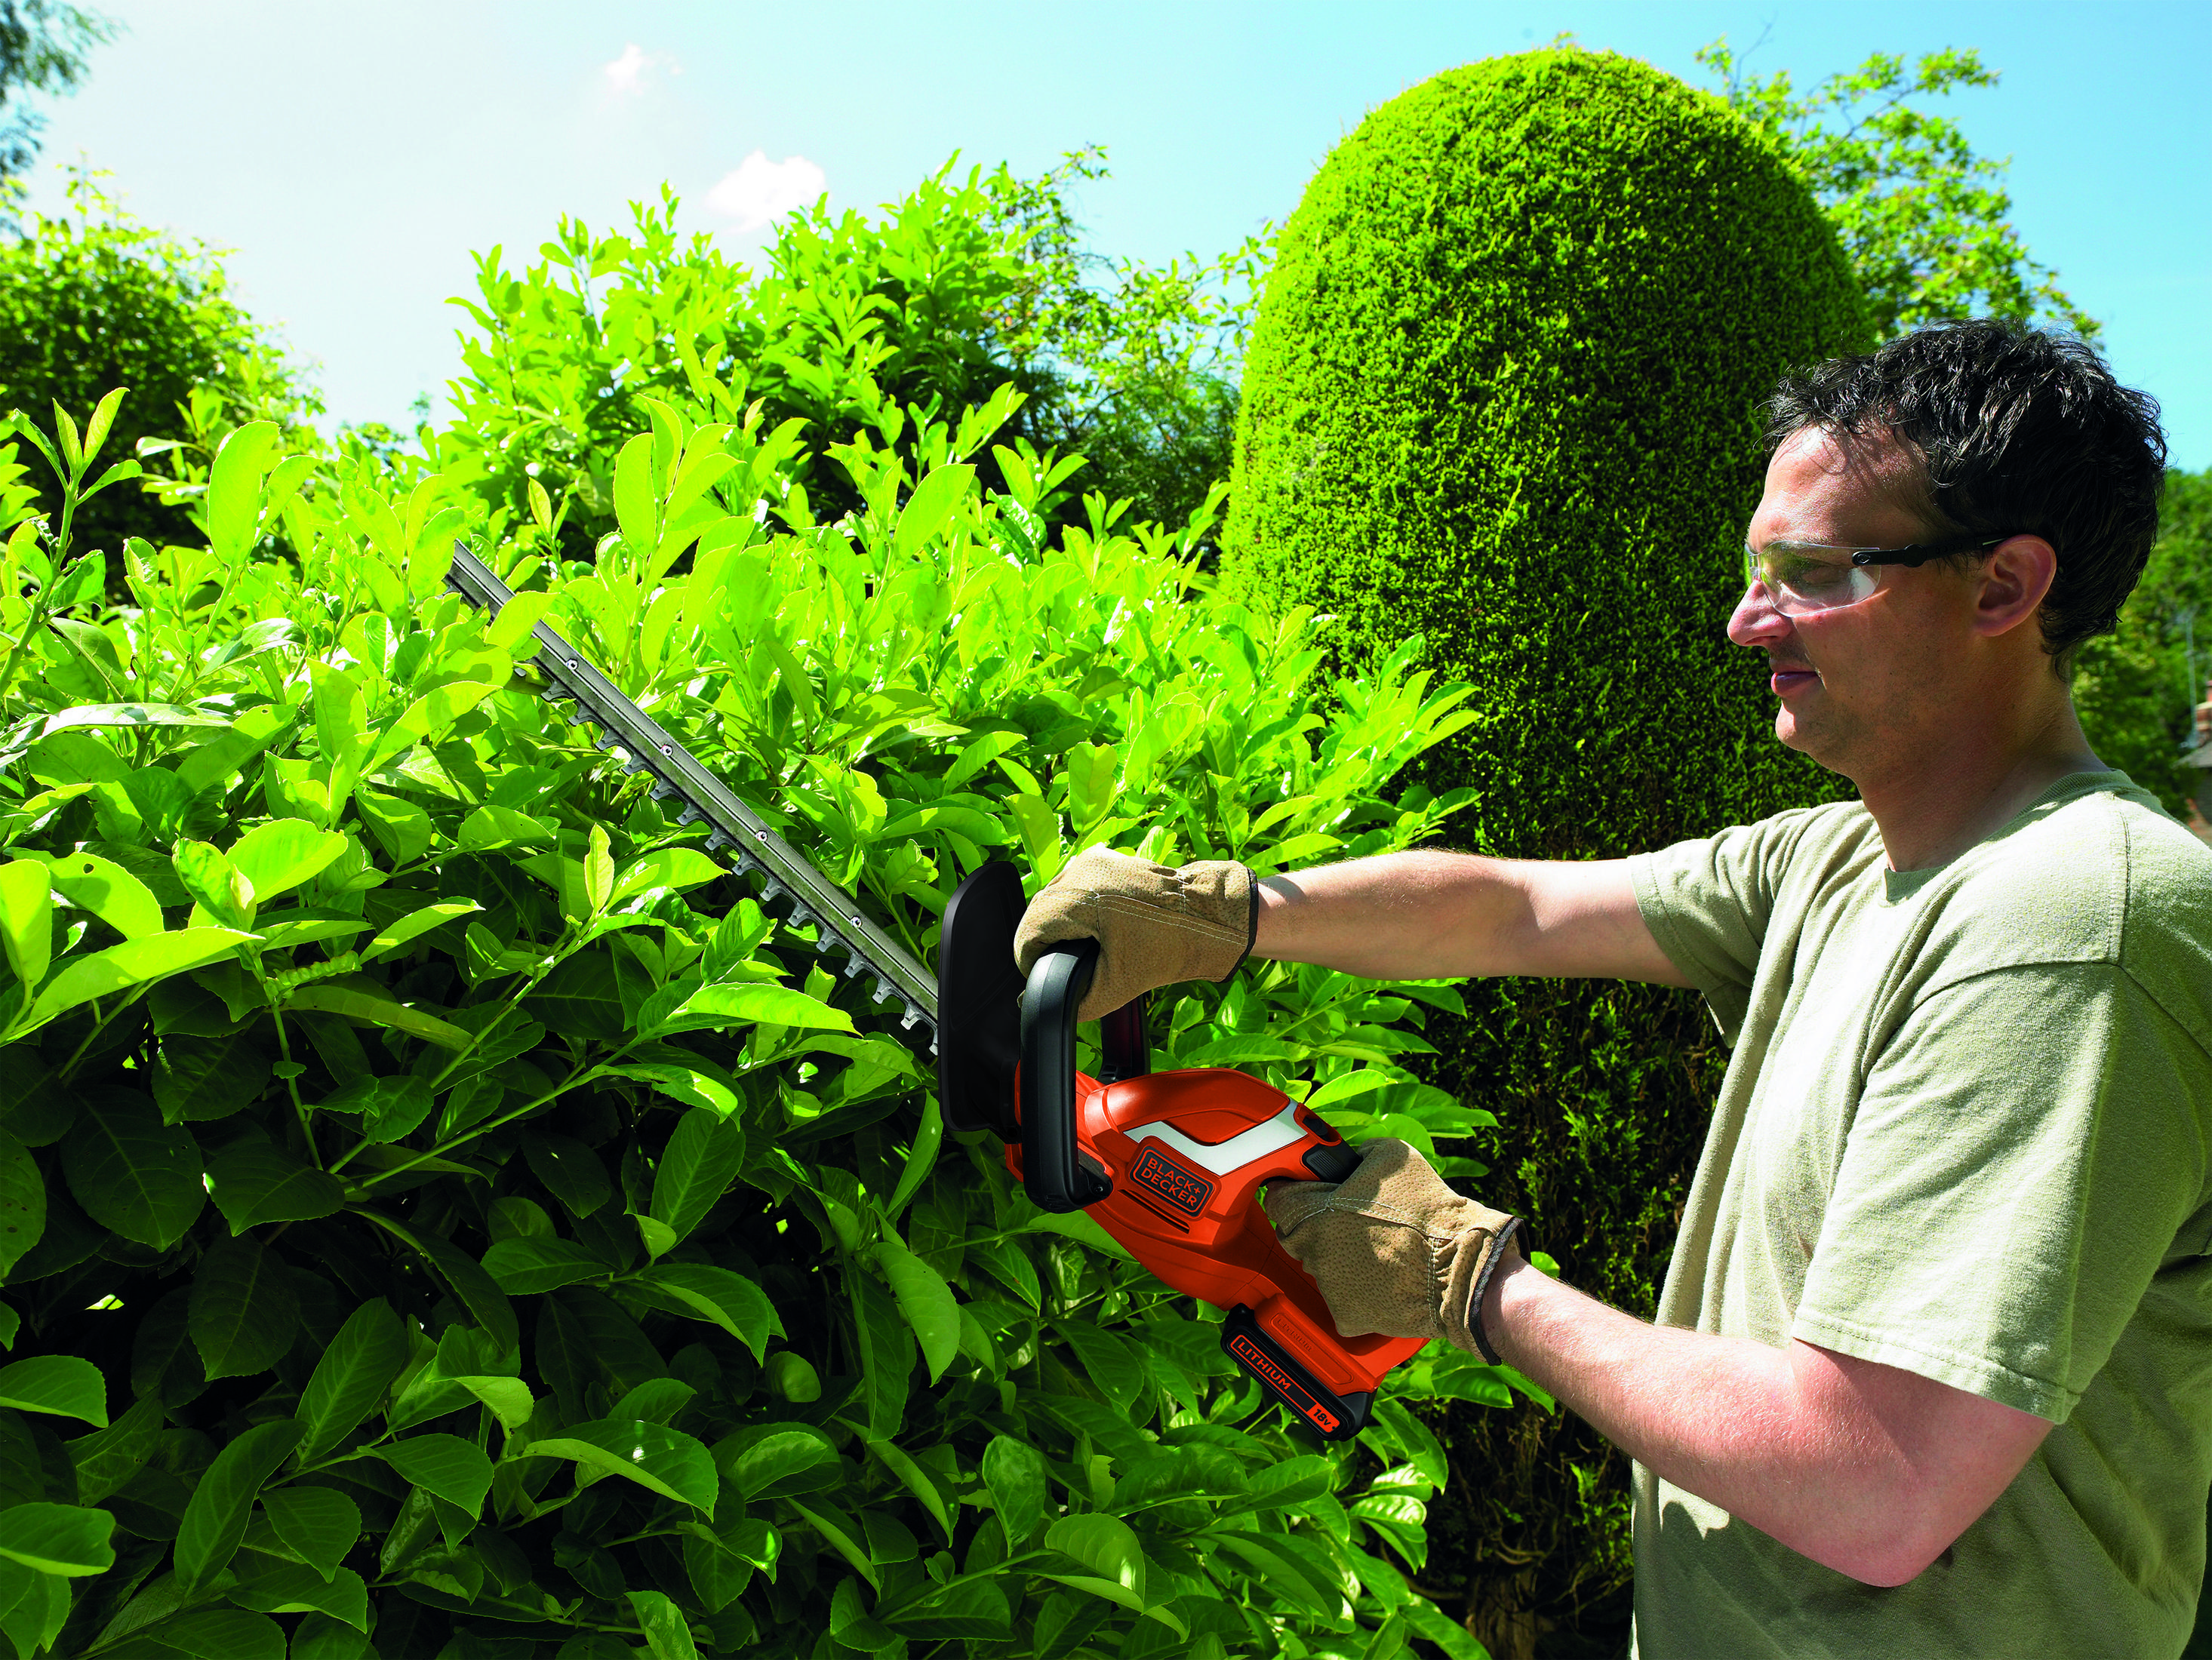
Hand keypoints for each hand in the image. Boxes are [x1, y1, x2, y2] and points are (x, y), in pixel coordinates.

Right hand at [1012, 846, 1255, 1020]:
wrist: (1209, 918)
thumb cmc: (1172, 945)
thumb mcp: (1119, 985)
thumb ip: (1077, 1003)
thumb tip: (1041, 1005)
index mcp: (1078, 898)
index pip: (1028, 932)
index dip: (1028, 961)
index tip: (1039, 976)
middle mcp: (1080, 871)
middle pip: (1037, 912)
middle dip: (1042, 942)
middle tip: (1056, 967)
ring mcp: (1092, 860)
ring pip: (1052, 897)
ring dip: (1055, 923)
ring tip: (1073, 949)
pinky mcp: (1104, 859)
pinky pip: (1072, 885)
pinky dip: (1072, 906)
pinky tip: (1090, 927)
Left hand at [1264, 1138, 1524, 1361]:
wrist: (1461, 1267)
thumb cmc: (1429, 1212)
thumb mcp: (1391, 1154)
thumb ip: (1356, 1153)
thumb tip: (1346, 1158)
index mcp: (1317, 1213)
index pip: (1277, 1200)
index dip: (1290, 1192)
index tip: (1301, 1191)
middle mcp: (1316, 1252)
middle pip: (1295, 1235)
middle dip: (1313, 1225)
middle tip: (1346, 1221)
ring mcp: (1329, 1287)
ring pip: (1319, 1267)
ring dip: (1336, 1258)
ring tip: (1375, 1249)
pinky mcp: (1346, 1316)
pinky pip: (1338, 1299)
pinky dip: (1353, 1291)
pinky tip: (1379, 1277)